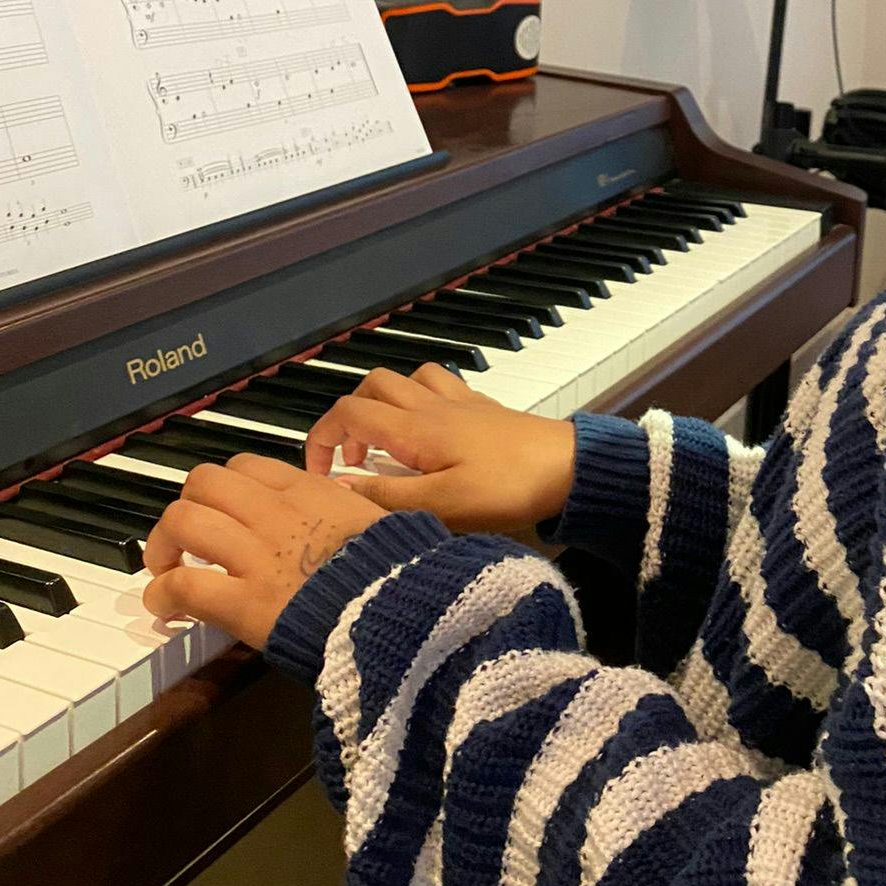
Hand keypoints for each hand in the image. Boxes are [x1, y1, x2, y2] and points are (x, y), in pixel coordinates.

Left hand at [139, 453, 380, 649]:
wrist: (399, 607)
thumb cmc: (396, 567)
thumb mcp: (373, 517)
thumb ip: (344, 507)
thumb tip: (338, 506)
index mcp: (307, 490)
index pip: (245, 465)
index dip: (224, 487)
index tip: (222, 511)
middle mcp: (273, 512)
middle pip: (203, 482)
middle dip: (186, 506)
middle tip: (184, 538)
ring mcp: (255, 554)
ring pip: (184, 521)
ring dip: (163, 544)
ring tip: (164, 568)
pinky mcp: (244, 601)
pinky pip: (184, 584)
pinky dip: (163, 594)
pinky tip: (164, 607)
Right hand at [303, 362, 576, 537]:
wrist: (568, 467)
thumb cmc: (506, 489)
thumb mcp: (440, 506)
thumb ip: (385, 496)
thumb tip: (336, 486)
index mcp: (413, 427)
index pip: (347, 413)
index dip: (319, 438)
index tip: (317, 473)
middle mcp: (430, 405)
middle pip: (371, 386)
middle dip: (348, 418)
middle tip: (353, 462)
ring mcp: (459, 401)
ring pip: (405, 379)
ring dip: (383, 404)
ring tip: (386, 445)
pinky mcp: (482, 407)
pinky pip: (438, 384)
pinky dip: (419, 399)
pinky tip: (429, 432)